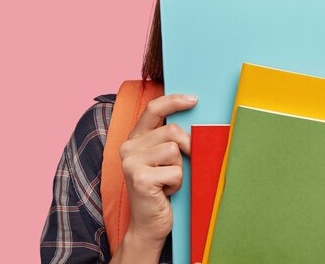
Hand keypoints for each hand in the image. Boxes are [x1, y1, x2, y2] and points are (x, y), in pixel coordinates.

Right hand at [119, 94, 196, 244]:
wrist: (149, 225)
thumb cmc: (162, 190)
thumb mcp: (165, 159)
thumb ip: (170, 139)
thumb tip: (196, 121)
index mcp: (134, 138)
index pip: (153, 109)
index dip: (174, 101)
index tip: (194, 99)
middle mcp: (128, 147)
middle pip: (172, 130)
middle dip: (186, 148)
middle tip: (182, 166)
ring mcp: (131, 163)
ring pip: (175, 151)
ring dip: (180, 169)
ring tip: (168, 181)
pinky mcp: (140, 179)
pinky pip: (176, 172)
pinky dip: (178, 184)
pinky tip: (165, 192)